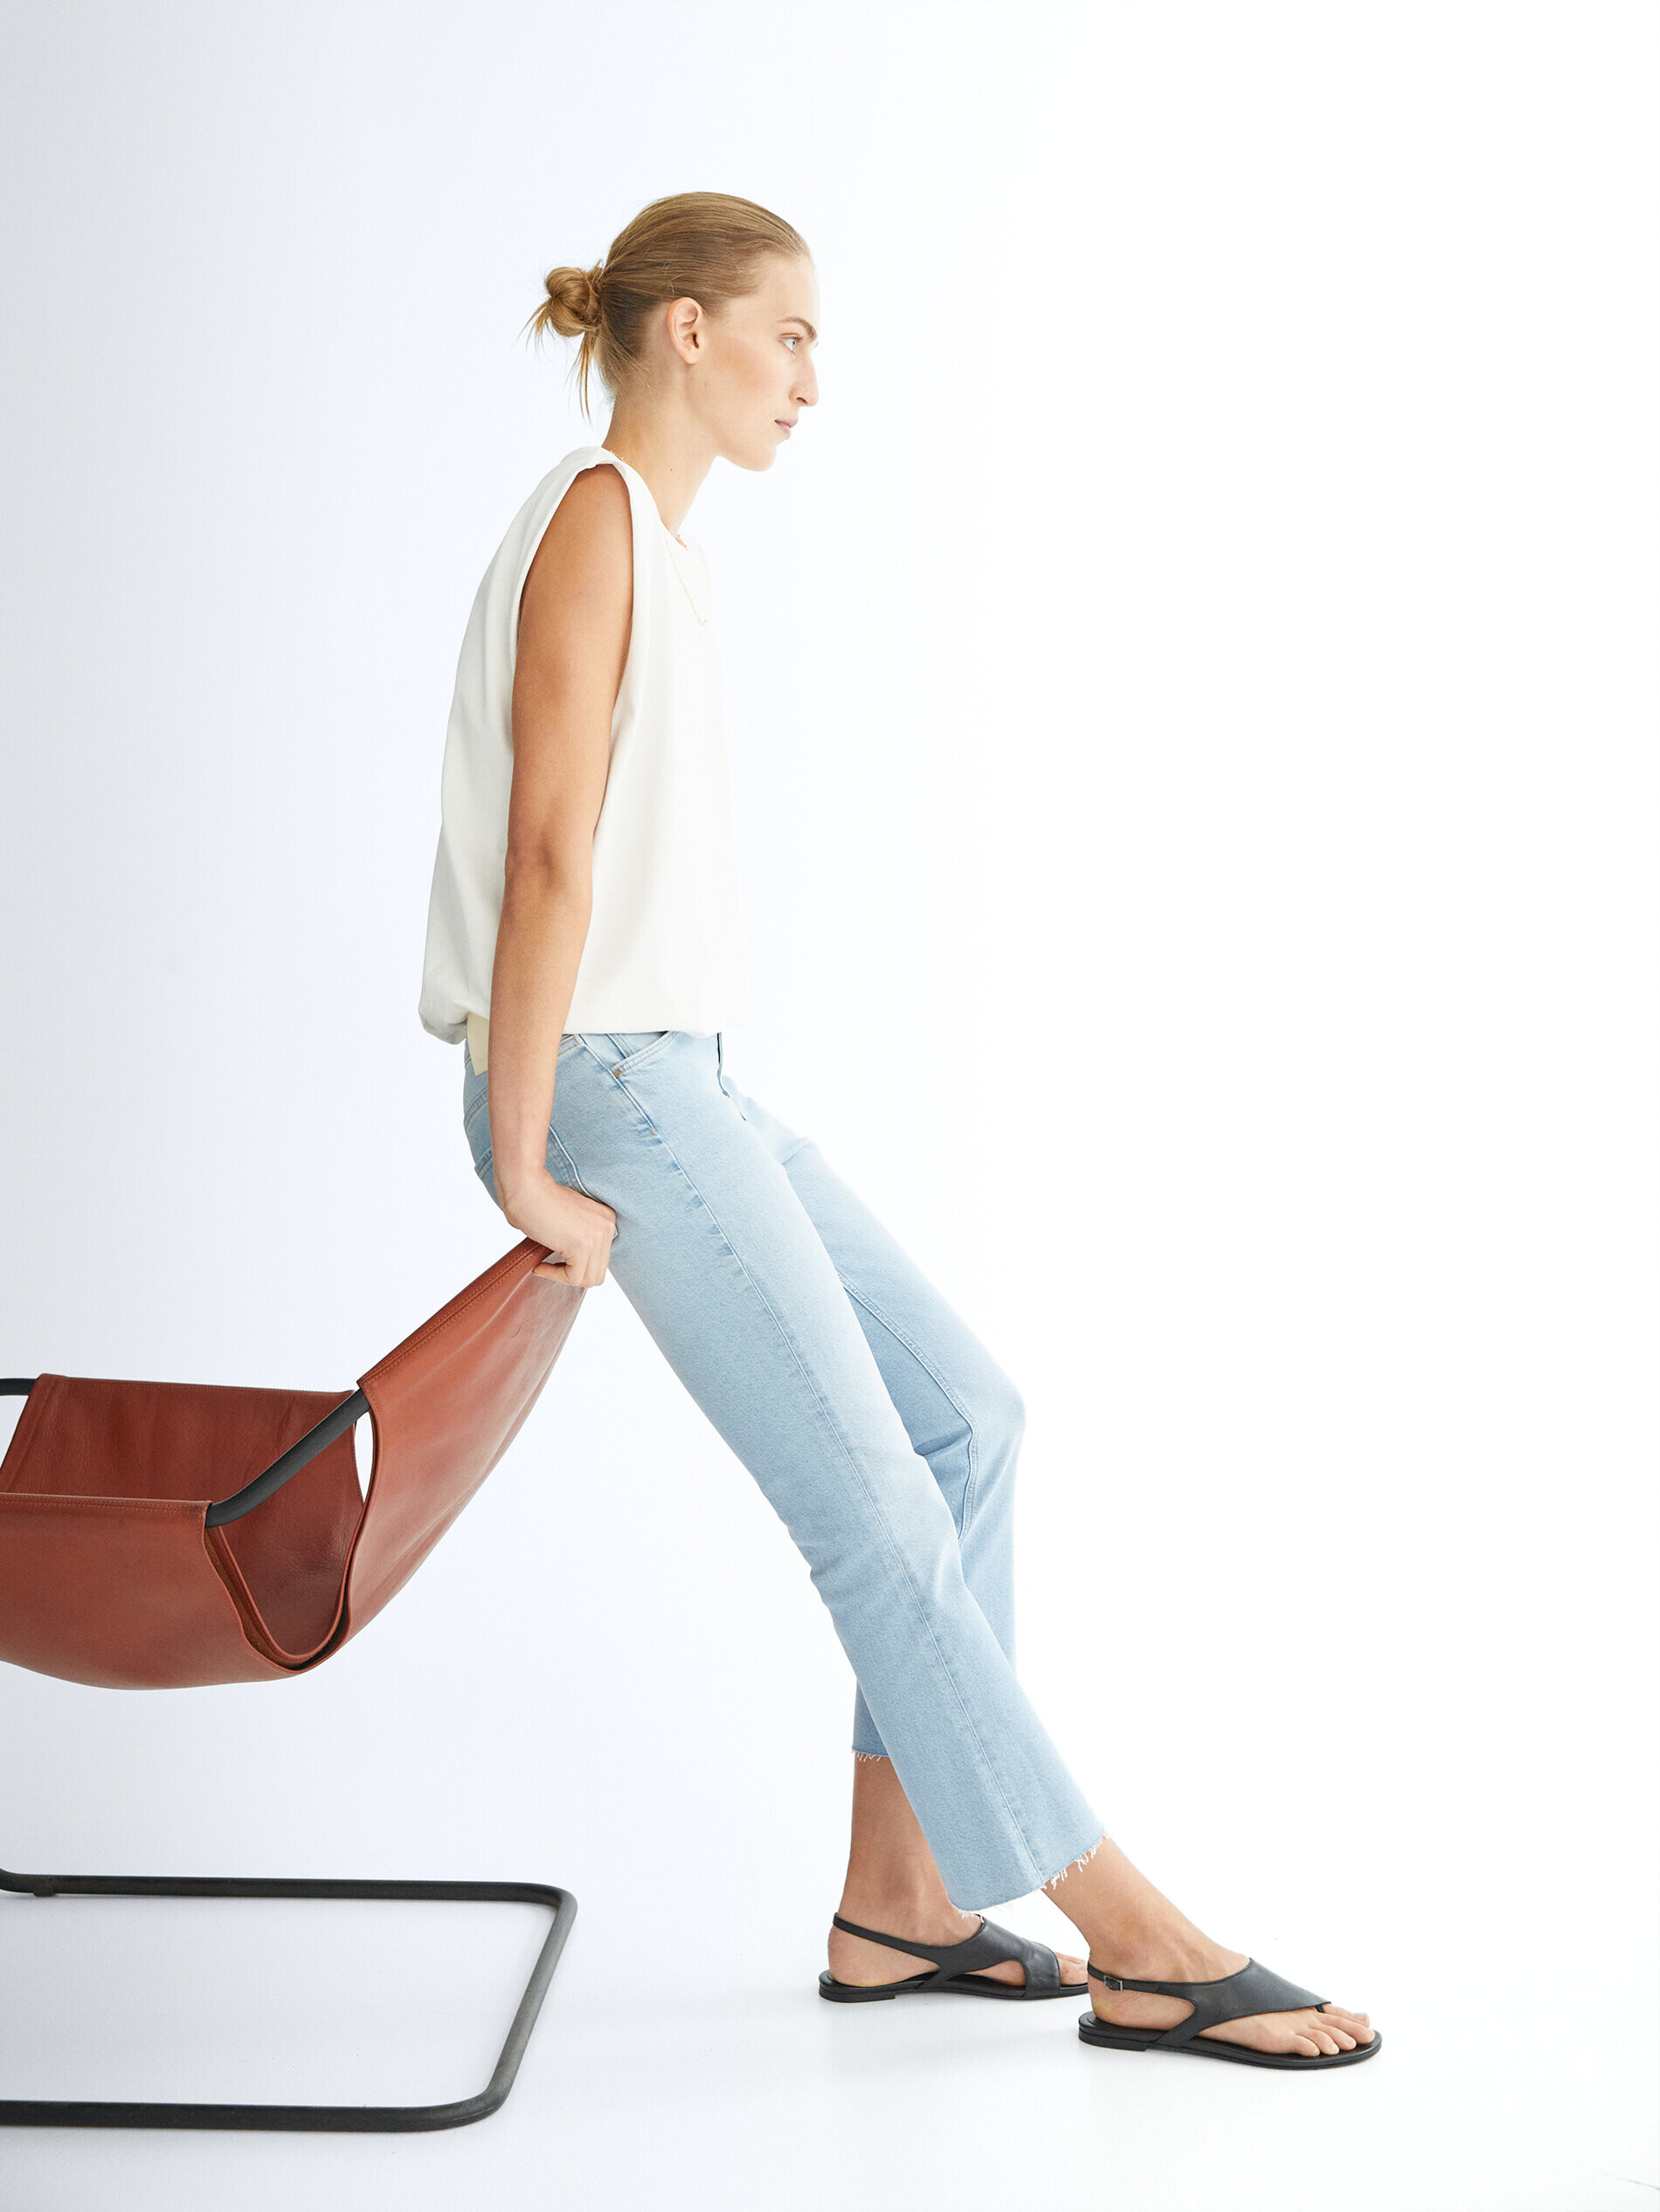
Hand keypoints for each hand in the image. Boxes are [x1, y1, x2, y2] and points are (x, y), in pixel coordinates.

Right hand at [496, 1163, 617, 1287]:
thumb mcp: (569, 1219)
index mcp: (607, 1219)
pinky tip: (540, 1266)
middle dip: (573, 1274)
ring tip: (544, 1266)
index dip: (578, 1265)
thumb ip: (580, 1236)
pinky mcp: (583, 1246)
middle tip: (549, 1266)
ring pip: (588, 1279)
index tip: (557, 1261)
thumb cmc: (538, 1200)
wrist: (526, 1188)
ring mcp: (597, 1237)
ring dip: (564, 1277)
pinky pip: (573, 1277)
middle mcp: (608, 1227)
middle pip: (598, 1272)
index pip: (601, 1260)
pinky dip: (554, 1276)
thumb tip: (580, 1267)